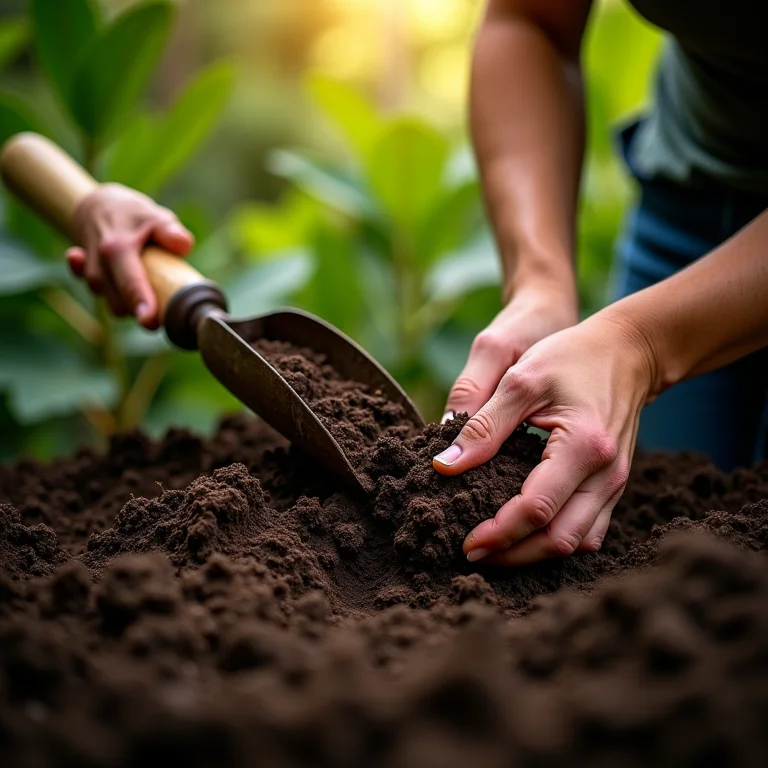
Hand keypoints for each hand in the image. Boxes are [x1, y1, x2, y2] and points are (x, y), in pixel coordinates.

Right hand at [68, 183, 193, 328]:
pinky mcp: (86, 277)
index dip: (141, 304)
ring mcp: (90, 271)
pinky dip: (104, 295)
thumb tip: (183, 245)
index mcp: (117, 248)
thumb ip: (170, 231)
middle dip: (140, 312)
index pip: (129, 282)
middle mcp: (100, 263)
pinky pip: (94, 293)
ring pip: (110, 303)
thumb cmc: (134, 214)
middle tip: (164, 311)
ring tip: (148, 294)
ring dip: (130, 306)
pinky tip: (111, 288)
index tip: (151, 322)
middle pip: (119, 303)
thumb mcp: (155, 215)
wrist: (97, 205)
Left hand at [433, 310, 656, 565]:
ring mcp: (615, 483)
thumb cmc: (571, 358)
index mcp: (583, 447)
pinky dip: (554, 538)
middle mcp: (607, 474)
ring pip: (577, 542)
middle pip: (560, 540)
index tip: (466, 542)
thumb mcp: (519, 380)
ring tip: (495, 549)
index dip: (499, 533)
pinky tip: (525, 533)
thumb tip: (444, 467)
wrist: (627, 351)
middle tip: (473, 553)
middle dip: (514, 555)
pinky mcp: (614, 485)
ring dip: (534, 553)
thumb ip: (482, 426)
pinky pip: (587, 529)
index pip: (537, 509)